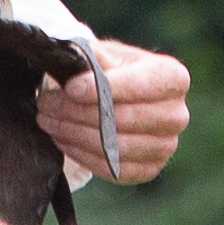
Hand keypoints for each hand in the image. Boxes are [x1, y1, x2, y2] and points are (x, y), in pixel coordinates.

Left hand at [39, 41, 189, 181]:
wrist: (122, 99)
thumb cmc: (114, 72)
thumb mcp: (106, 55)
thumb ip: (92, 56)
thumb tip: (73, 59)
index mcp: (173, 77)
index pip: (140, 85)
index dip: (103, 88)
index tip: (71, 87)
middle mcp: (177, 114)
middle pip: (123, 118)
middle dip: (78, 111)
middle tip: (47, 104)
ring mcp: (166, 146)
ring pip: (114, 147)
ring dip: (74, 134)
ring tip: (48, 120)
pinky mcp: (149, 169)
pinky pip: (111, 168)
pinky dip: (81, 154)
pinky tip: (62, 138)